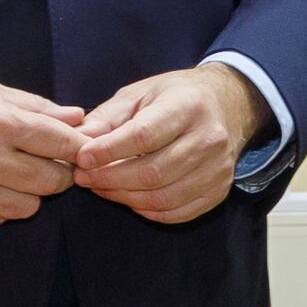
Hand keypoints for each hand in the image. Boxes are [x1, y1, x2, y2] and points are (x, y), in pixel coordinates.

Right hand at [0, 71, 81, 229]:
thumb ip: (36, 108)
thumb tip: (78, 118)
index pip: (62, 144)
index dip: (77, 146)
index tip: (79, 147)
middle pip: (53, 182)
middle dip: (58, 171)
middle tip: (47, 160)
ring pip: (29, 207)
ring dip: (29, 192)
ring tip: (12, 172)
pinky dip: (0, 205)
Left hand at [70, 62, 266, 223]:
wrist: (227, 105)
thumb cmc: (175, 97)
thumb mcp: (140, 93)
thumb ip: (108, 117)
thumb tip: (79, 139)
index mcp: (188, 106)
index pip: (144, 135)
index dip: (109, 151)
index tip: (82, 158)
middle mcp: (209, 138)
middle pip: (153, 172)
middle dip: (110, 179)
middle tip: (84, 177)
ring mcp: (218, 169)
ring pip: (163, 198)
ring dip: (124, 197)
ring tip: (101, 187)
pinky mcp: (218, 191)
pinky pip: (176, 213)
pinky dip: (147, 210)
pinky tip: (129, 197)